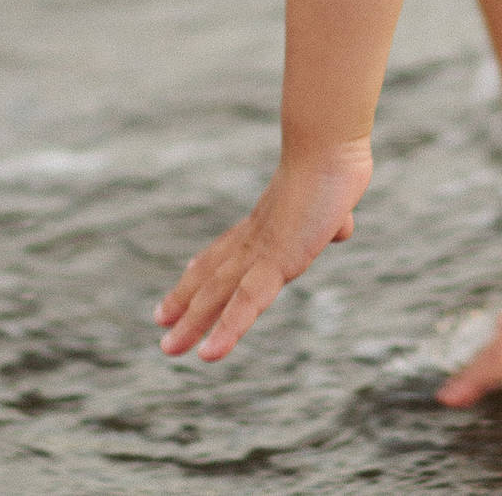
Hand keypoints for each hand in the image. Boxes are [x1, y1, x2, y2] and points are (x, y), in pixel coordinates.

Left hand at [156, 143, 372, 363]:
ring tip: (169, 348)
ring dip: (192, 321)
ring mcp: (261, 251)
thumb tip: (341, 226)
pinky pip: (245, 304)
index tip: (187, 273)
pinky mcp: (275, 263)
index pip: (229, 246)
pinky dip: (226, 330)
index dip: (207, 263)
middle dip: (186, 298)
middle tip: (160, 321)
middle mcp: (255, 237)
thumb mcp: (333, 202)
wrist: (330, 148)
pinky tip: (209, 354)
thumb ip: (333, 219)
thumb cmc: (336, 163)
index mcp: (266, 222)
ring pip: (217, 294)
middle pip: (213, 272)